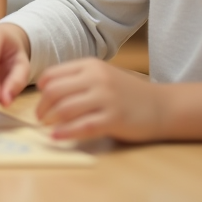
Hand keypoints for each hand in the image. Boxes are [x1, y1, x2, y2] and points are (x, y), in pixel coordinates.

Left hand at [36, 58, 162, 141]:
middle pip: (54, 92)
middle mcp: (97, 79)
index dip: (41, 90)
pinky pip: (82, 126)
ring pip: (65, 109)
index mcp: (90, 65)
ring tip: (47, 127)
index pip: (52, 75)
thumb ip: (77, 79)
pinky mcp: (114, 119)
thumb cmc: (127, 93)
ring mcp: (106, 99)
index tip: (40, 101)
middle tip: (40, 118)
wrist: (162, 106)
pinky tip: (57, 136)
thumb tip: (45, 91)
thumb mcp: (102, 76)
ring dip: (50, 120)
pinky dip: (65, 133)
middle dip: (41, 107)